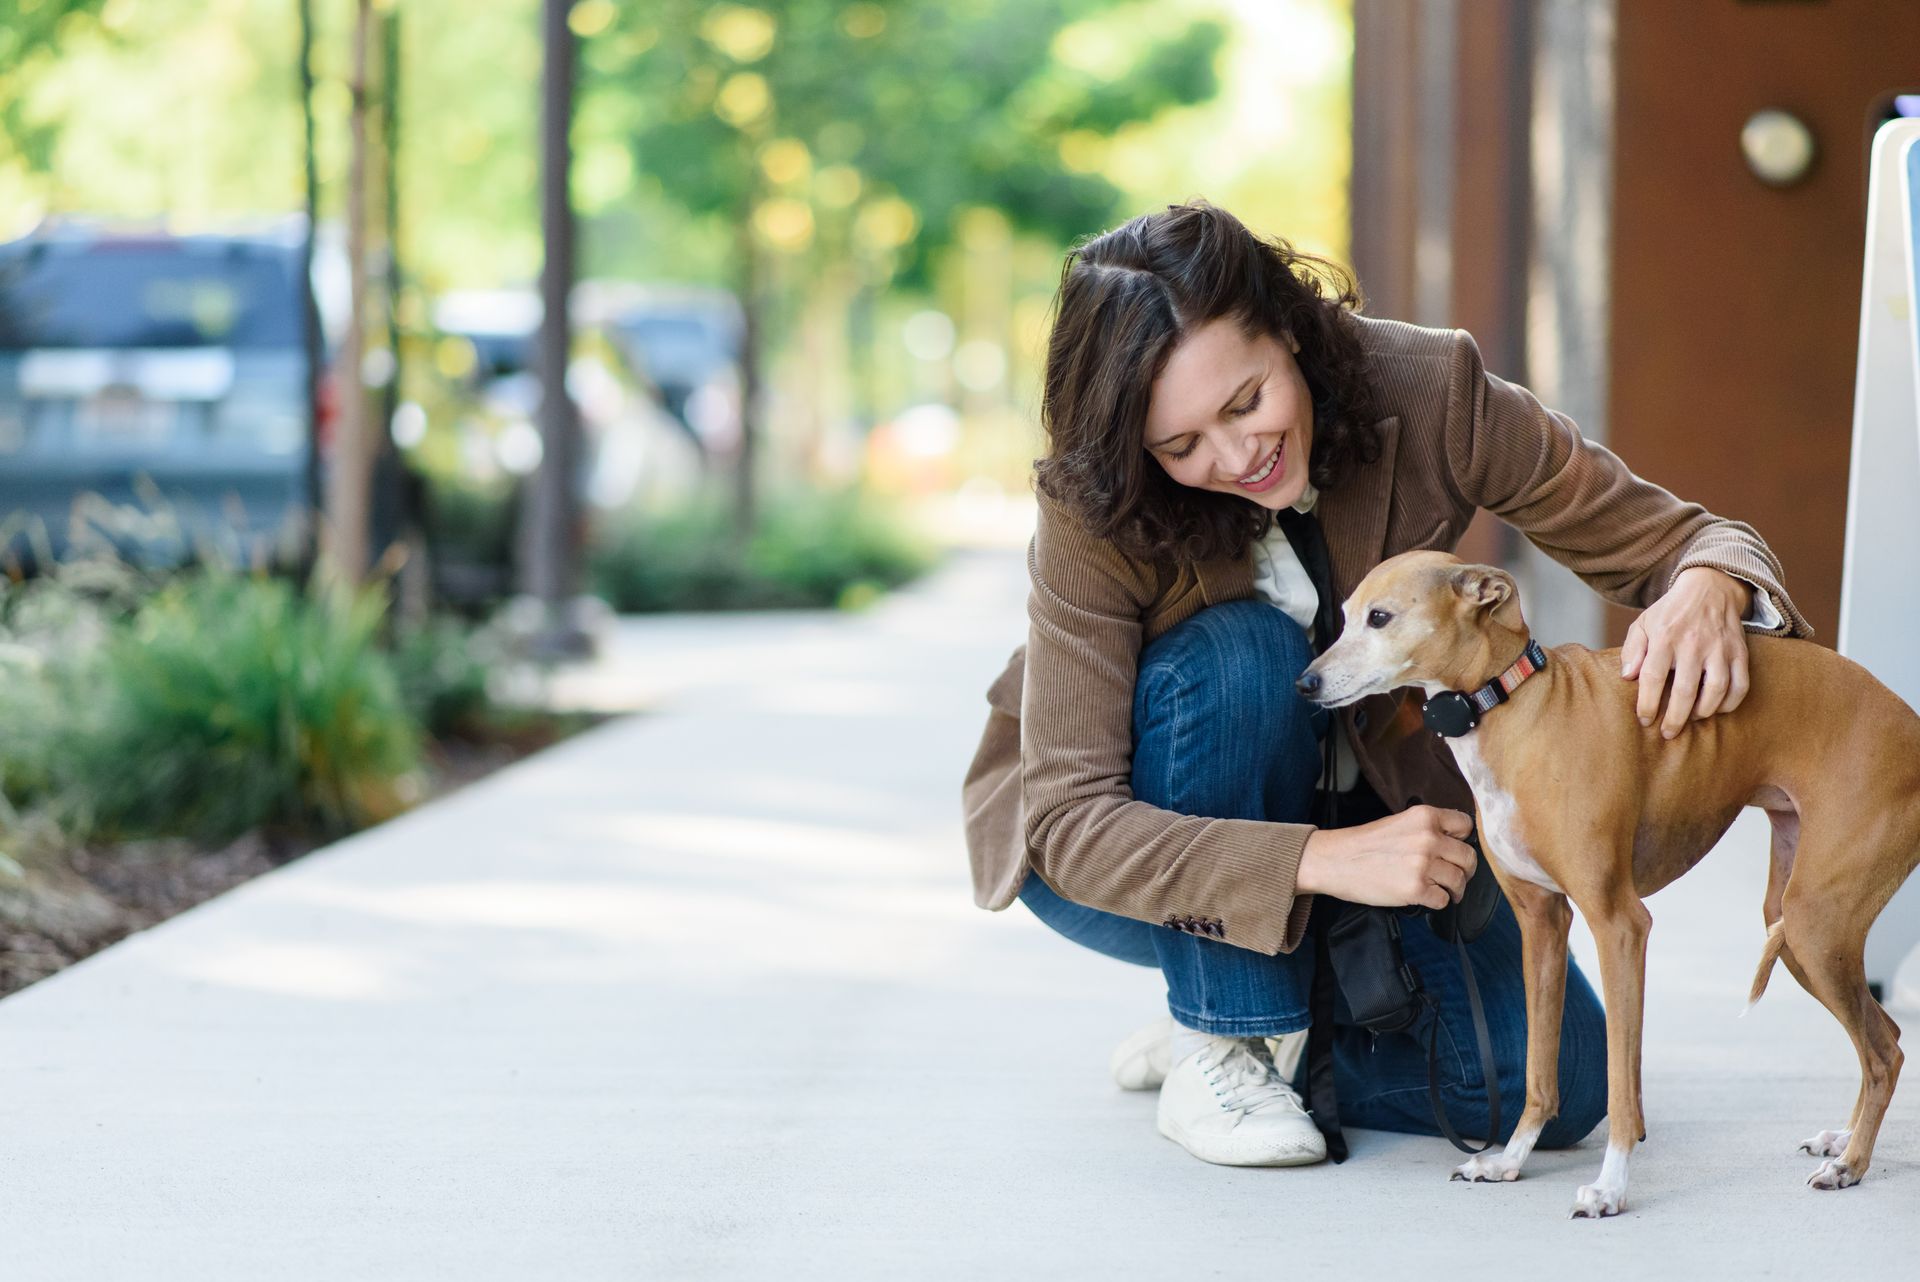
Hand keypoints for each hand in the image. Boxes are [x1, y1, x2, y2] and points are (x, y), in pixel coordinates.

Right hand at [1296, 806, 1477, 910]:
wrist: (1334, 861)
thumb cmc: (1363, 844)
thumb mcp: (1399, 822)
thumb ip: (1427, 828)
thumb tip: (1453, 843)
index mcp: (1425, 817)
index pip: (1465, 825)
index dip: (1462, 839)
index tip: (1455, 849)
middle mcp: (1428, 838)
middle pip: (1468, 857)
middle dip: (1464, 870)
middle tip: (1455, 876)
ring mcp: (1423, 864)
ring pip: (1459, 880)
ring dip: (1454, 889)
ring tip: (1443, 891)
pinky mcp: (1416, 889)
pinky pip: (1443, 900)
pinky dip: (1437, 902)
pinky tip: (1425, 897)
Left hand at [1620, 566, 1752, 739]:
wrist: (1710, 587)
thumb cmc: (1670, 613)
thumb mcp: (1643, 624)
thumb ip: (1632, 650)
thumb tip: (1627, 678)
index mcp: (1664, 636)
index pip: (1652, 676)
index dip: (1647, 703)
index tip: (1644, 719)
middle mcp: (1693, 644)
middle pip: (1684, 691)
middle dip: (1674, 718)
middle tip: (1668, 734)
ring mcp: (1719, 648)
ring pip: (1715, 690)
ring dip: (1703, 712)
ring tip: (1692, 719)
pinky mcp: (1740, 652)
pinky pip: (1740, 685)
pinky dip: (1730, 703)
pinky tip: (1717, 709)